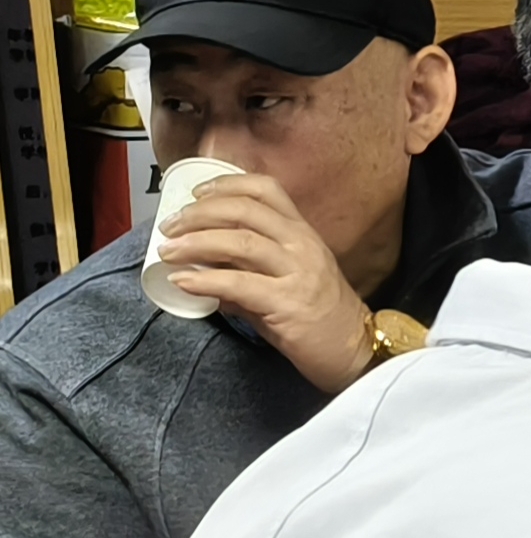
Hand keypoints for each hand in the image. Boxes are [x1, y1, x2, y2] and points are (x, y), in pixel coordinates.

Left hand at [150, 168, 371, 391]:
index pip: (265, 190)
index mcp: (303, 233)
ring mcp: (299, 272)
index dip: (225, 185)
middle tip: (169, 227)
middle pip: (244, 210)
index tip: (195, 194)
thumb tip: (201, 265)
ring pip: (239, 242)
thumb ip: (248, 267)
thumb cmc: (322, 318)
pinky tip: (183, 282)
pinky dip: (204, 280)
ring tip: (168, 252)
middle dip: (198, 214)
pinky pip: (238, 284)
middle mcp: (303, 245)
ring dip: (194, 243)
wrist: (356, 352)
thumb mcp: (288, 279)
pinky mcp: (289, 303)